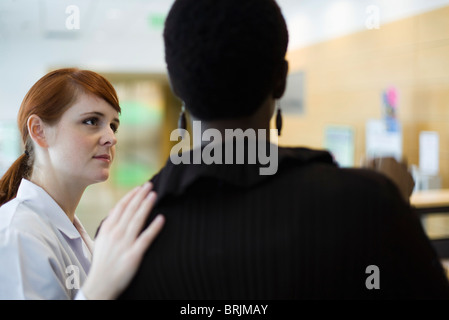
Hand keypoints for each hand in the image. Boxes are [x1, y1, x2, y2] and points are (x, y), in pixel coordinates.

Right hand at [82, 182, 164, 299]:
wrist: (100, 285)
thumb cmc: (101, 263)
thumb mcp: (97, 241)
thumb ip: (102, 226)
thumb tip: (101, 213)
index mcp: (107, 229)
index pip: (120, 207)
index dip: (131, 196)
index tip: (139, 187)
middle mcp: (116, 234)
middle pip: (130, 210)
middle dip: (140, 196)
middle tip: (150, 184)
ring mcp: (125, 244)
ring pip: (137, 220)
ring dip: (146, 205)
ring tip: (154, 194)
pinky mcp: (133, 255)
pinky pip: (146, 238)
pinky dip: (154, 227)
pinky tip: (161, 218)